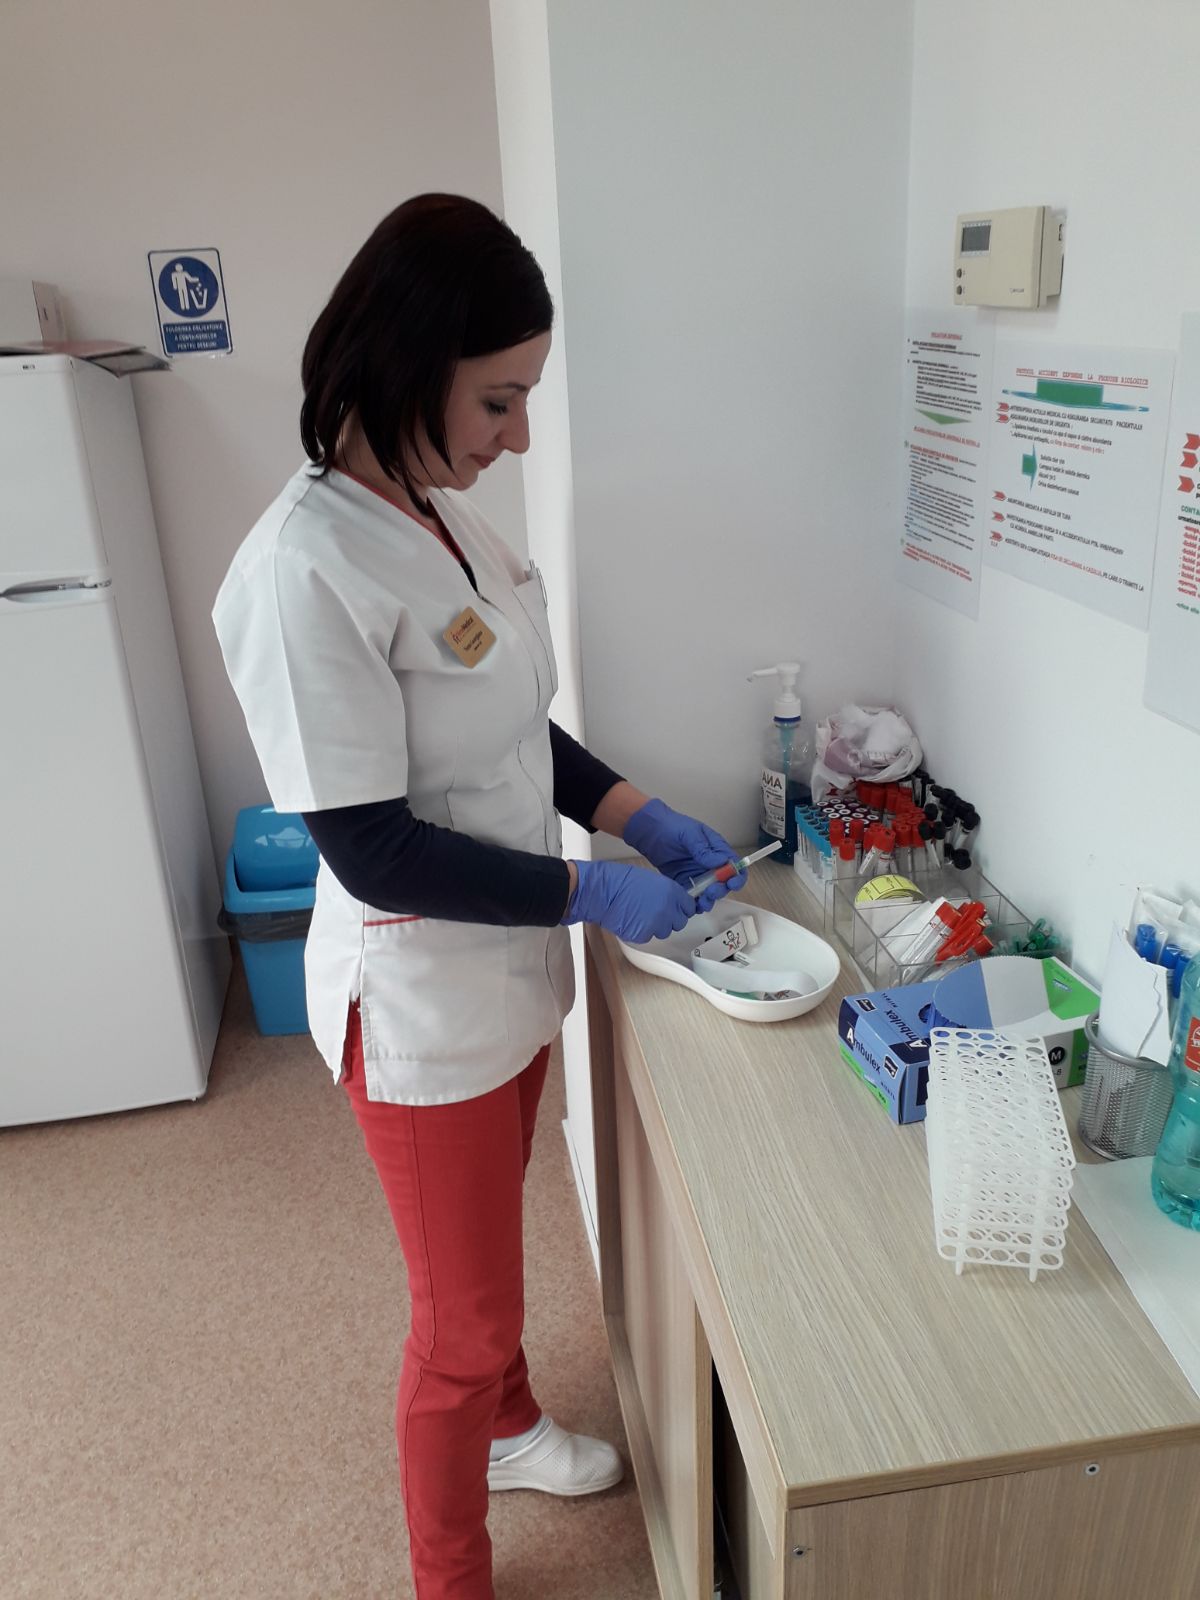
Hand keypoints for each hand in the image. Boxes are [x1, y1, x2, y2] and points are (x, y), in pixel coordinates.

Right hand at [560, 859, 695, 942]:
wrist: (600, 891)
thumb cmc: (619, 881)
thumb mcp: (651, 880)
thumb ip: (667, 892)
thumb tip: (674, 901)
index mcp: (671, 892)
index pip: (689, 907)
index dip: (682, 908)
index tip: (678, 908)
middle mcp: (667, 909)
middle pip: (680, 922)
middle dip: (671, 918)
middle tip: (658, 912)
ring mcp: (656, 924)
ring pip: (665, 931)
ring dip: (657, 926)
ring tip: (642, 915)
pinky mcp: (643, 936)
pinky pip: (649, 936)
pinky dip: (642, 931)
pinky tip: (633, 920)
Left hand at [622, 798, 746, 911]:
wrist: (650, 832)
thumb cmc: (672, 827)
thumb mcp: (690, 834)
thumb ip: (704, 849)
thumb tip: (721, 862)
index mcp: (717, 850)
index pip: (735, 865)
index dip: (737, 876)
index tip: (732, 883)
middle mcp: (710, 864)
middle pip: (724, 883)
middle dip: (721, 890)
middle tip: (711, 892)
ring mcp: (698, 875)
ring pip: (710, 892)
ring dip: (710, 900)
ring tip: (703, 902)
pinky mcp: (685, 883)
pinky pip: (695, 896)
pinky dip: (696, 903)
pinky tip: (692, 905)